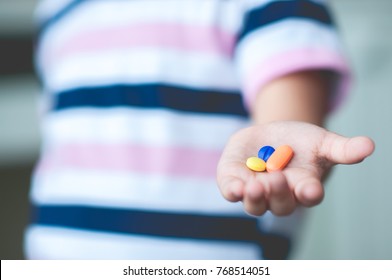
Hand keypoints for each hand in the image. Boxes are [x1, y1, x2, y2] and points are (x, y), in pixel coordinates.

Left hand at [216, 121, 374, 215]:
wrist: (271, 136)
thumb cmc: (301, 143)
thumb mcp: (322, 142)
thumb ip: (342, 148)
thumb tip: (369, 145)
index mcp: (303, 188)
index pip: (308, 197)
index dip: (310, 194)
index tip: (311, 190)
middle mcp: (280, 196)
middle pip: (281, 204)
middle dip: (279, 194)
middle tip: (278, 178)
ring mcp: (256, 191)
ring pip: (256, 204)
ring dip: (255, 198)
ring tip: (254, 187)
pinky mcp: (235, 181)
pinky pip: (232, 191)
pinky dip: (233, 191)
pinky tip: (235, 187)